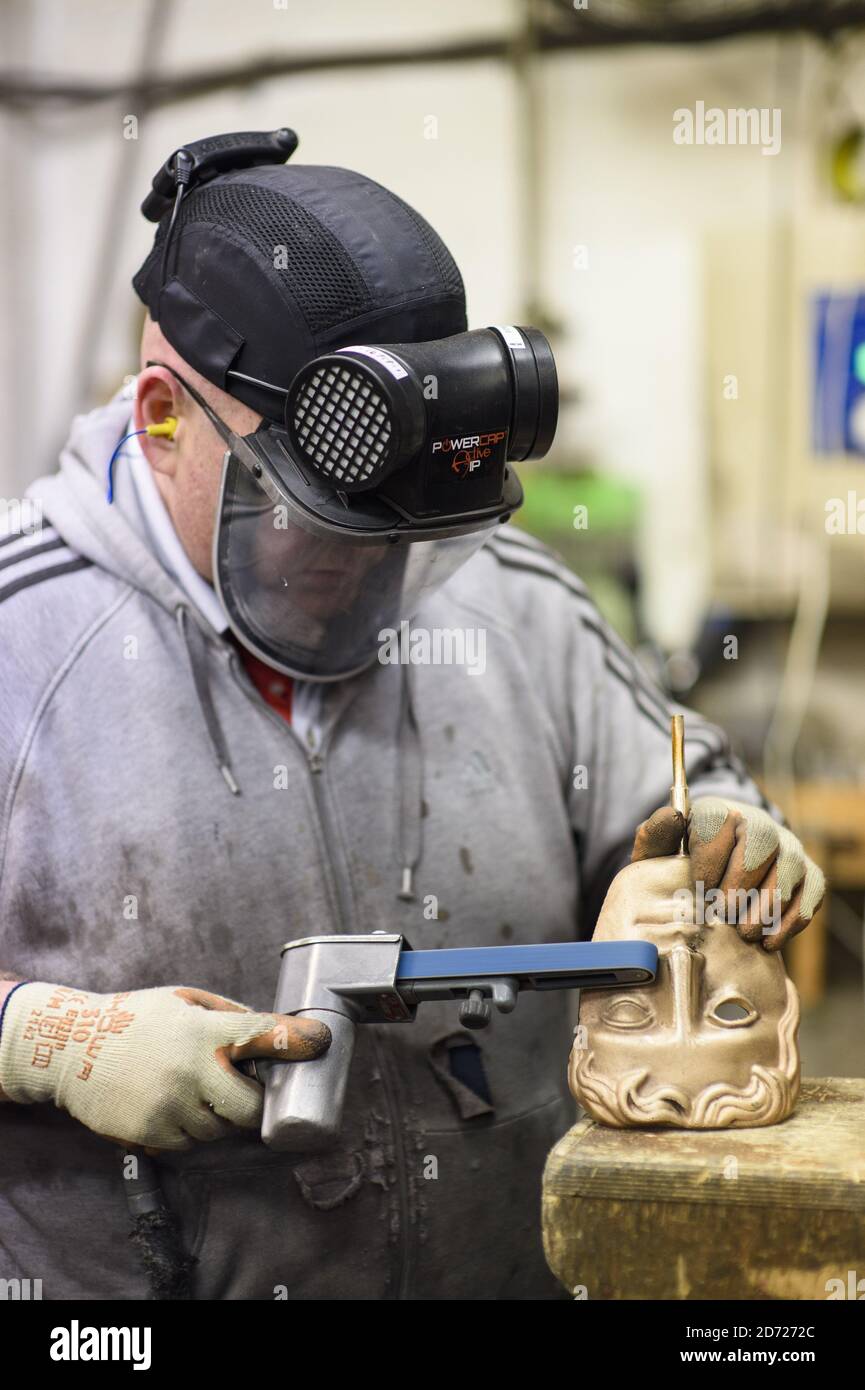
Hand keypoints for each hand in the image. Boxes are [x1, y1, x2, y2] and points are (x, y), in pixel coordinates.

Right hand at [0, 982, 330, 1149]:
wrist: (69, 1048)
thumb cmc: (134, 1019)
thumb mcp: (183, 1000)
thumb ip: (227, 1016)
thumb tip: (271, 1032)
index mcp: (203, 1032)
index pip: (263, 1036)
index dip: (298, 1042)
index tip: (320, 1043)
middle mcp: (191, 1072)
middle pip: (251, 1109)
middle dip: (257, 1104)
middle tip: (250, 1091)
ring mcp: (170, 1108)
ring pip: (220, 1132)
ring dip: (220, 1118)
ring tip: (197, 1092)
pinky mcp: (150, 1135)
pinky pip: (189, 1144)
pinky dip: (190, 1130)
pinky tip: (172, 1106)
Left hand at [631, 797, 824, 950]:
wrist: (715, 878)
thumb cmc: (682, 865)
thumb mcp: (659, 852)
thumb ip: (656, 835)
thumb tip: (672, 816)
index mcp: (719, 812)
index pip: (721, 820)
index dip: (711, 857)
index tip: (699, 889)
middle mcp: (758, 824)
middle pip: (761, 841)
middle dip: (742, 882)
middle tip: (723, 914)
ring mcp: (787, 848)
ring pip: (790, 866)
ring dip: (769, 904)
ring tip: (745, 933)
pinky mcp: (807, 874)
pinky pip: (811, 892)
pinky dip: (792, 920)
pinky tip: (770, 941)